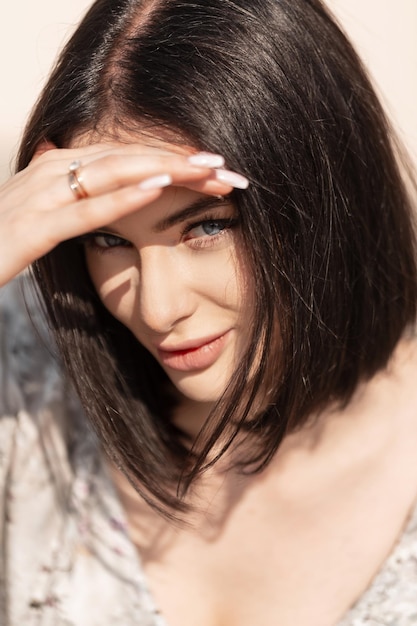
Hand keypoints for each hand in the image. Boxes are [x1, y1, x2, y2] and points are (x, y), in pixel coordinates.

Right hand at [0, 142, 248, 286]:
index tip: (218, 172)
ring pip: (111, 174)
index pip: (127, 158)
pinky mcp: (28, 229)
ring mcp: (36, 197)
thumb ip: (67, 199)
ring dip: (166, 171)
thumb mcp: (39, 217)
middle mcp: (48, 172)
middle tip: (231, 171)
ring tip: (210, 171)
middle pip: (128, 158)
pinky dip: (120, 198)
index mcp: (56, 170)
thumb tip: (92, 182)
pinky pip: (81, 210)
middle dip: (183, 163)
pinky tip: (156, 190)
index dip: (174, 161)